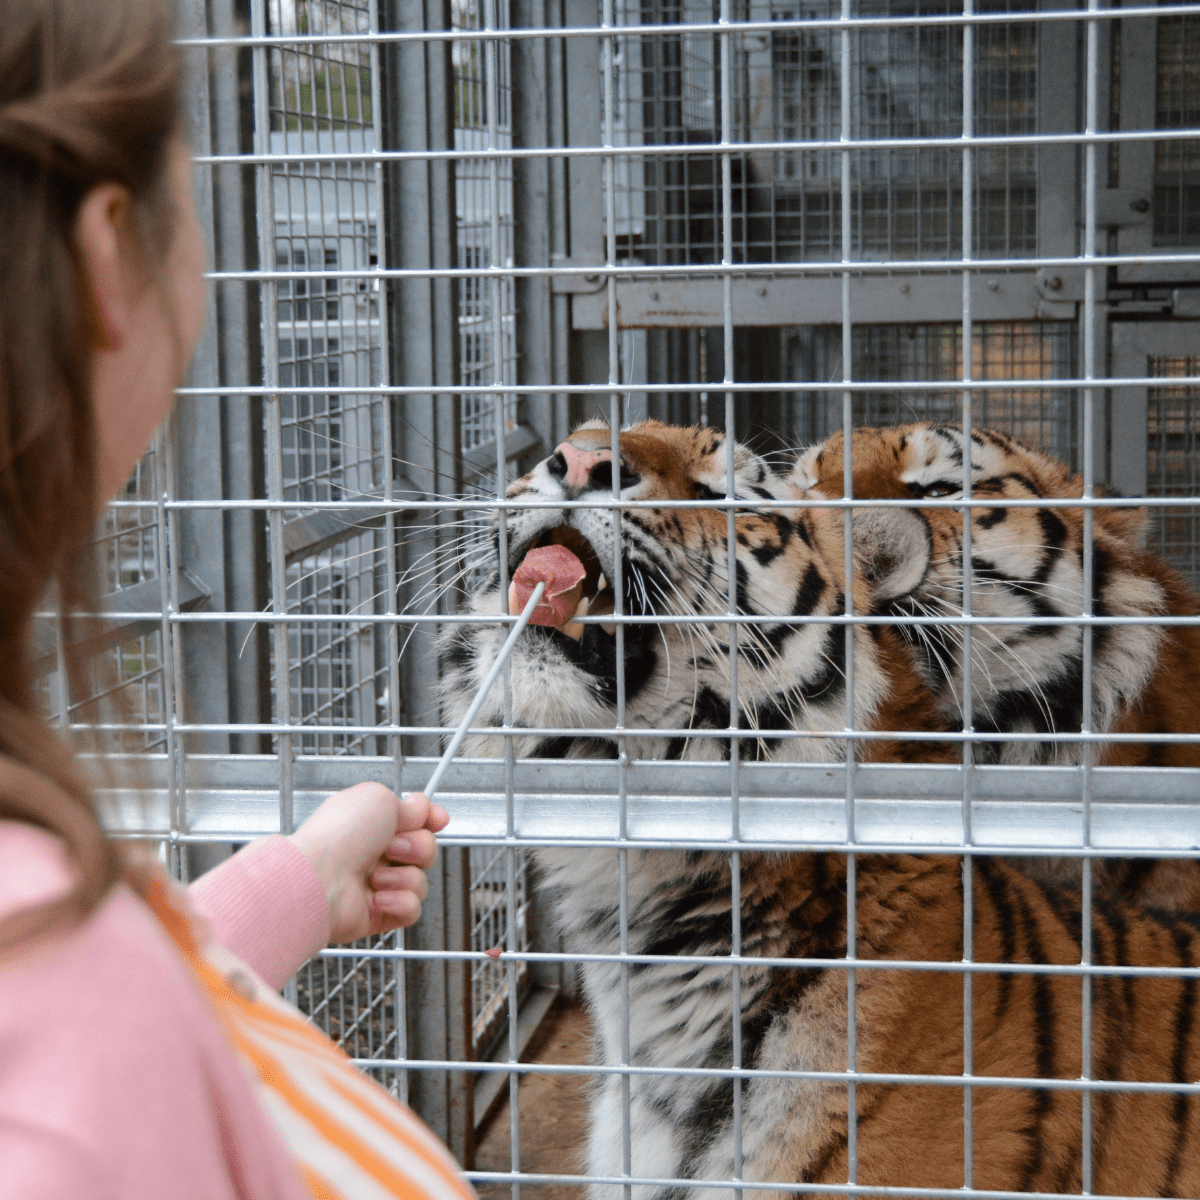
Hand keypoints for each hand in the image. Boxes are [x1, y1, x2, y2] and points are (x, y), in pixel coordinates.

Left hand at [288, 784, 448, 943]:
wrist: (318, 879)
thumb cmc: (338, 837)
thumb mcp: (378, 799)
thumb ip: (408, 804)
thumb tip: (423, 809)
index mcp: (372, 824)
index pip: (415, 821)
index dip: (430, 820)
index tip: (438, 820)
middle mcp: (375, 853)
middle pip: (425, 850)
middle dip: (417, 847)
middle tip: (392, 847)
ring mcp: (377, 885)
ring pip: (420, 881)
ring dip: (403, 877)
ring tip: (375, 877)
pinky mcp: (379, 914)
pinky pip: (412, 908)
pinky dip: (399, 902)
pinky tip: (378, 898)